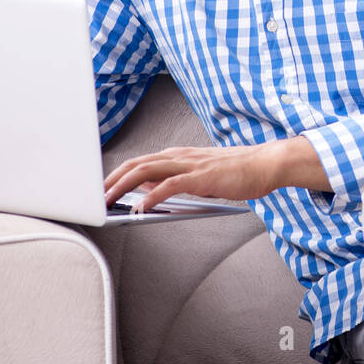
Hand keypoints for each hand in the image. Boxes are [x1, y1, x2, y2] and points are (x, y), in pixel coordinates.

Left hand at [103, 142, 281, 211]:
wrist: (267, 164)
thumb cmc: (240, 172)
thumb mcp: (202, 175)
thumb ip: (178, 180)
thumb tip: (152, 191)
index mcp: (181, 155)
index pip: (141, 161)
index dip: (118, 173)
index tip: (103, 188)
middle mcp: (181, 156)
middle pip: (137, 164)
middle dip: (112, 180)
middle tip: (96, 197)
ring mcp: (191, 165)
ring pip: (147, 171)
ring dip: (124, 186)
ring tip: (109, 202)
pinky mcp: (202, 177)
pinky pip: (171, 185)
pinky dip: (152, 196)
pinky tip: (142, 207)